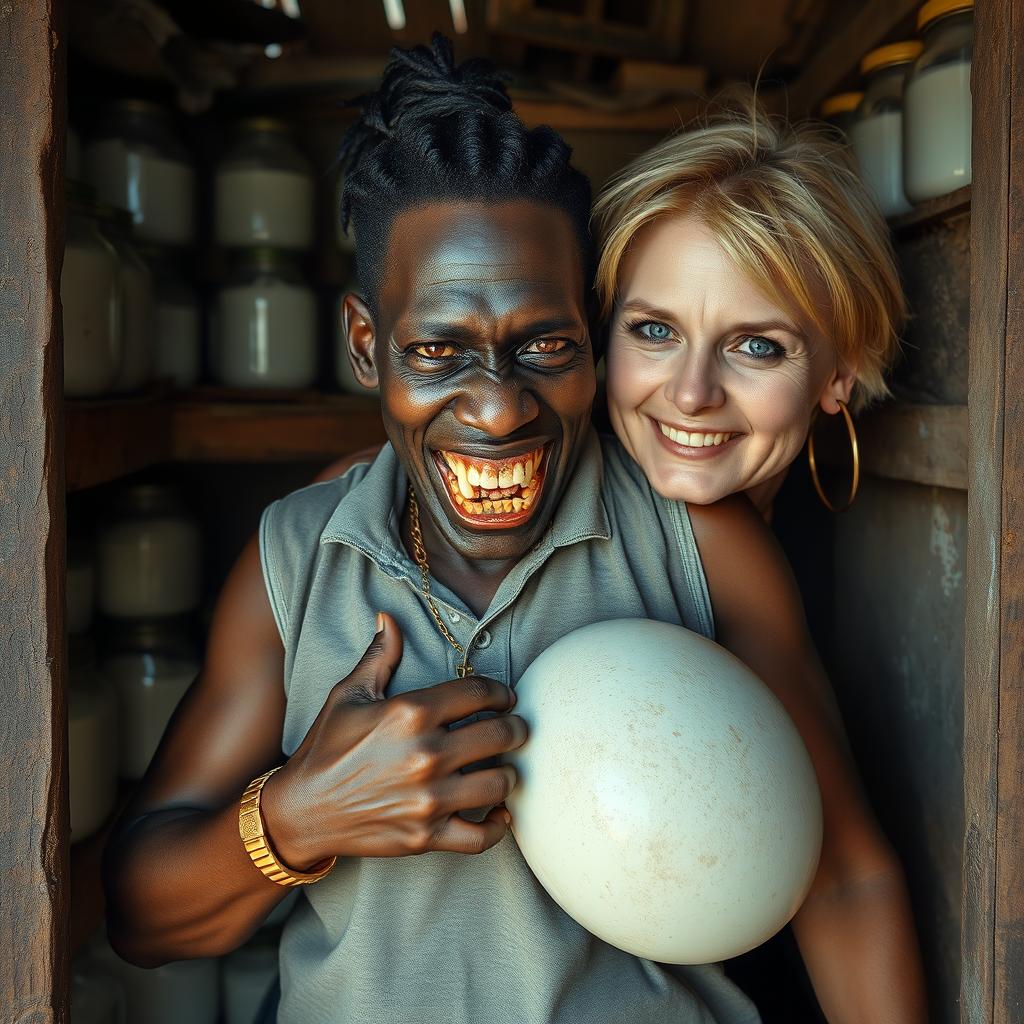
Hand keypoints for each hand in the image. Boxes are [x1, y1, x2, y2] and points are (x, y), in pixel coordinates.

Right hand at [261, 612, 526, 866]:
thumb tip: (388, 617)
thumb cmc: (325, 747)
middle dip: (517, 729)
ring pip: (500, 783)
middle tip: (517, 729)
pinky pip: (481, 837)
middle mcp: (425, 754)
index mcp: (410, 713)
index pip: (479, 693)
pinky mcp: (426, 836)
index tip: (506, 698)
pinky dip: (498, 827)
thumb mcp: (348, 695)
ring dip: (510, 774)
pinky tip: (499, 813)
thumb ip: (379, 656)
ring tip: (505, 767)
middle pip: (501, 735)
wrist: (300, 810)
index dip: (501, 693)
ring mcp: (428, 798)